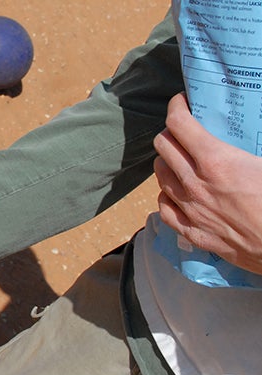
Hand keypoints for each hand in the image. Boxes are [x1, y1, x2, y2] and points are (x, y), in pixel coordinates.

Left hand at [153, 92, 261, 274]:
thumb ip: (251, 143)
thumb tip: (252, 127)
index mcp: (217, 161)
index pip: (179, 125)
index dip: (176, 107)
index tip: (181, 102)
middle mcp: (196, 184)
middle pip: (163, 147)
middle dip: (171, 132)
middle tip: (183, 131)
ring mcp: (191, 210)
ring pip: (160, 176)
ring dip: (167, 162)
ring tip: (180, 159)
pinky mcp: (193, 233)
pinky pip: (164, 208)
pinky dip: (167, 196)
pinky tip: (175, 192)